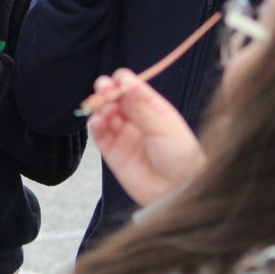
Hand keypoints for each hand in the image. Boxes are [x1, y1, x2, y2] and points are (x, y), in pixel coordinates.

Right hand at [88, 69, 205, 206]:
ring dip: (101, 107)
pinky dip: (94, 125)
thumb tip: (128, 83)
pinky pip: (99, 134)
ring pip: (104, 113)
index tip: (118, 82)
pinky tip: (97, 122)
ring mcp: (123, 134)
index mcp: (152, 108)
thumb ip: (141, 108)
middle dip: (107, 90)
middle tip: (103, 88)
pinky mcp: (112, 152)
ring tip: (106, 111)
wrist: (177, 191)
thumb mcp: (163, 128)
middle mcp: (136, 119)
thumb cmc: (180, 157)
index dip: (123, 82)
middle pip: (115, 97)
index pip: (132, 87)